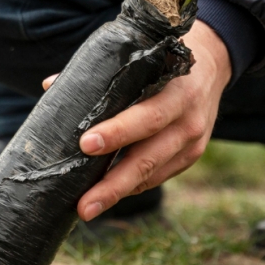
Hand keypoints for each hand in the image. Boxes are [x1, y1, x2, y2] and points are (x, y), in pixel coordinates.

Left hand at [42, 21, 231, 220]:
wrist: (213, 62)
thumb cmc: (161, 58)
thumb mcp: (140, 56)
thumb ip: (100, 73)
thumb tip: (50, 86)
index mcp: (176, 89)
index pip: (146, 116)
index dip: (117, 133)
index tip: (85, 145)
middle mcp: (188, 119)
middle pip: (147, 157)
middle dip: (113, 183)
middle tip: (83, 204)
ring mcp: (193, 142)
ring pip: (152, 174)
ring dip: (118, 193)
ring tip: (87, 209)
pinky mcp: (191, 156)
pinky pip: (158, 176)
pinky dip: (132, 185)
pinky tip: (109, 193)